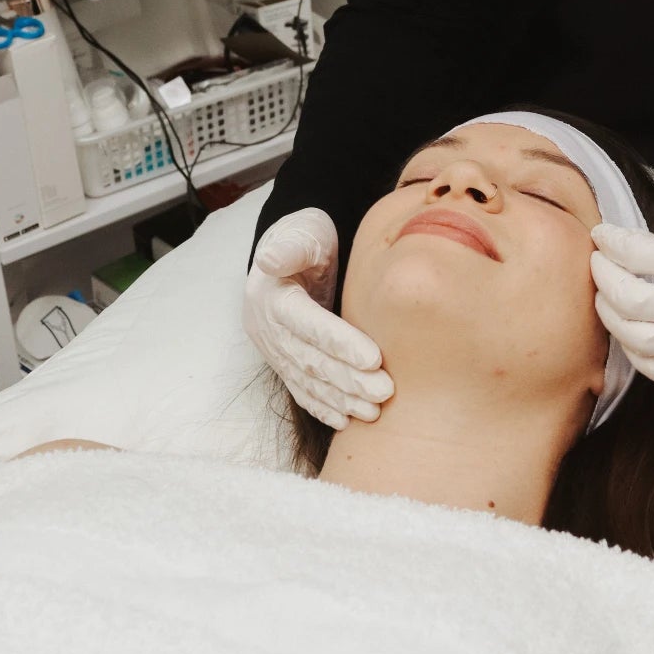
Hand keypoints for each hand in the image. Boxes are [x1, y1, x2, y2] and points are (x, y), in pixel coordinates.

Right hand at [243, 209, 394, 428]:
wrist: (289, 251)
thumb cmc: (305, 237)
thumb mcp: (301, 233)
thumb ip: (291, 247)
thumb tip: (270, 258)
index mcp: (272, 296)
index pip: (309, 325)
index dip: (340, 344)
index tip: (375, 359)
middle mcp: (268, 328)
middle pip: (310, 360)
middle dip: (348, 380)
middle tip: (385, 391)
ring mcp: (274, 349)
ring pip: (308, 380)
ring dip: (340, 399)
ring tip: (374, 412)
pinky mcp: (283, 362)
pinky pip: (301, 389)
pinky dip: (322, 407)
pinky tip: (345, 421)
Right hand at [589, 222, 653, 389]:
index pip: (643, 363)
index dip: (623, 338)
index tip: (614, 317)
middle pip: (628, 330)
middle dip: (606, 306)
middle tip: (599, 282)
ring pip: (625, 297)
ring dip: (604, 275)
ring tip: (599, 259)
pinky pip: (641, 256)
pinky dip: (617, 244)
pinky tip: (605, 234)